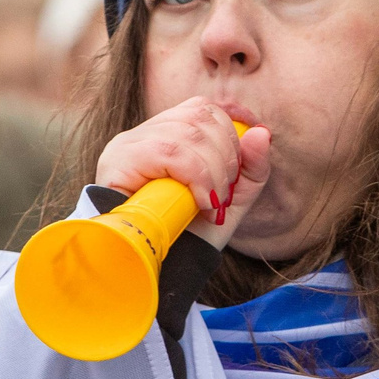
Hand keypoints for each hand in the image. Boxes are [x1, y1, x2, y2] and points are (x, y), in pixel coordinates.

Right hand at [94, 97, 273, 251]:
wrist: (163, 270)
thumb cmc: (192, 234)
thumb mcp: (233, 200)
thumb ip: (252, 167)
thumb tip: (261, 132)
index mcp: (168, 136)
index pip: (201, 108)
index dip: (230, 124)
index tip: (245, 153)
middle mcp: (145, 134)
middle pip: (199, 116)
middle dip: (226, 156)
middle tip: (224, 195)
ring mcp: (128, 144)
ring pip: (187, 134)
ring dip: (212, 172)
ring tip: (212, 203)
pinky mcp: (118, 159)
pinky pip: (167, 150)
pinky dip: (194, 175)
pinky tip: (199, 202)